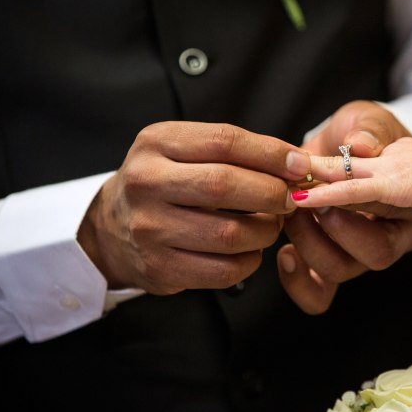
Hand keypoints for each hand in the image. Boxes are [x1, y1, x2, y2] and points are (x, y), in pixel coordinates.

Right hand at [77, 121, 309, 293]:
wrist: (110, 228)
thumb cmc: (164, 182)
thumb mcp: (185, 150)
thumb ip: (235, 150)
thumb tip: (298, 164)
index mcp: (157, 143)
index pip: (224, 141)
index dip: (270, 153)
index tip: (300, 165)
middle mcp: (147, 183)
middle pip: (225, 185)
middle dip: (272, 193)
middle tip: (291, 199)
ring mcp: (150, 229)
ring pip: (229, 234)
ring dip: (266, 231)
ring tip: (271, 224)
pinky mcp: (160, 269)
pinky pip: (223, 270)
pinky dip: (250, 261)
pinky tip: (250, 250)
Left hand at [276, 101, 411, 313]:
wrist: (338, 148)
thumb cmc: (362, 136)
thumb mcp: (371, 122)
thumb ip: (370, 130)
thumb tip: (361, 145)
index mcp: (407, 206)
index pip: (394, 212)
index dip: (357, 202)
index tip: (325, 182)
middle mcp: (387, 237)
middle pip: (374, 255)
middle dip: (335, 228)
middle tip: (305, 199)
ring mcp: (356, 255)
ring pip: (340, 272)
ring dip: (309, 243)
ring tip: (290, 213)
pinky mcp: (326, 264)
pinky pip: (316, 292)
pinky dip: (296, 278)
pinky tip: (283, 252)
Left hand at [291, 135, 411, 211]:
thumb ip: (406, 175)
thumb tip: (379, 168)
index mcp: (401, 161)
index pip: (356, 166)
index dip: (323, 172)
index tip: (298, 179)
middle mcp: (391, 162)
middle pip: (339, 170)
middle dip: (308, 182)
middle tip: (283, 192)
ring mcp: (394, 170)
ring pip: (339, 181)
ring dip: (311, 190)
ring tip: (286, 197)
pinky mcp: (400, 185)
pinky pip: (353, 191)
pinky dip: (325, 194)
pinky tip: (299, 200)